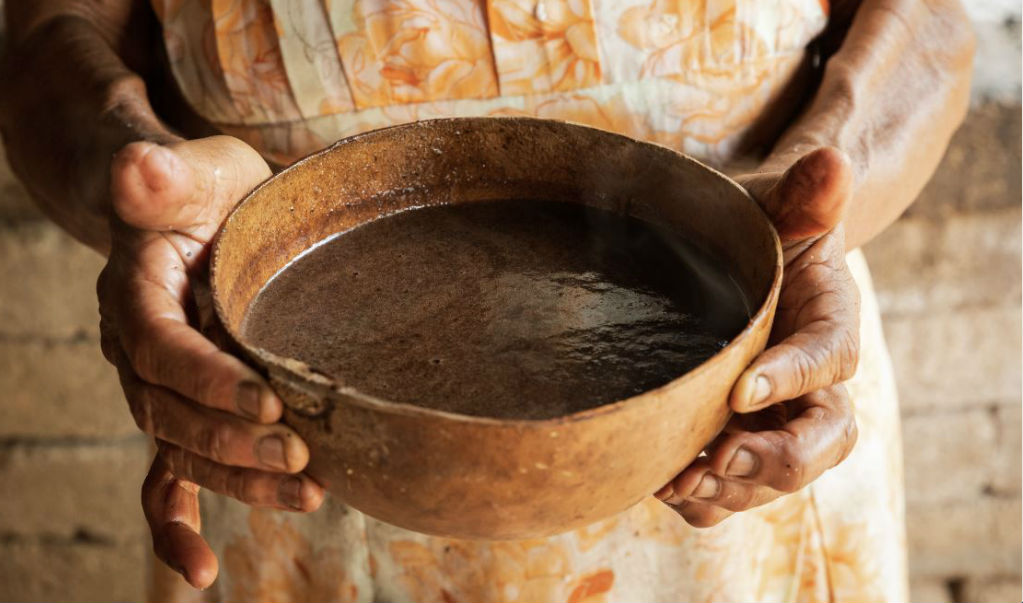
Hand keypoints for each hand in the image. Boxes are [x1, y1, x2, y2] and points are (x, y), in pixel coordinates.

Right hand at [98, 136, 324, 587]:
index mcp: (135, 293)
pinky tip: (199, 571)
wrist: (199, 213)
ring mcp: (161, 390)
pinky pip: (169, 477)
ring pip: (185, 452)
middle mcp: (139, 352)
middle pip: (172, 414)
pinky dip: (179, 523)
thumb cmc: (205, 189)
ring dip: (240, 485)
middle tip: (302, 459)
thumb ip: (163, 175)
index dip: (207, 380)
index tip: (267, 402)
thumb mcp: (194, 170)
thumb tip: (139, 168)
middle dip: (235, 444)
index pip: (160, 347)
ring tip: (310, 497)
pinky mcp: (187, 411)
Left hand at [656, 147, 859, 525]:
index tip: (739, 390)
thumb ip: (804, 192)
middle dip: (774, 459)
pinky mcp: (734, 443)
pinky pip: (730, 491)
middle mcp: (811, 387)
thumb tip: (832, 160)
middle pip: (822, 443)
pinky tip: (658, 484)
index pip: (831, 360)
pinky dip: (700, 499)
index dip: (793, 380)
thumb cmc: (753, 227)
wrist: (727, 260)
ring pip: (774, 480)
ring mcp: (774, 423)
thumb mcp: (776, 204)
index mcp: (829, 325)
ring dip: (730, 490)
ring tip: (675, 480)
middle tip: (716, 456)